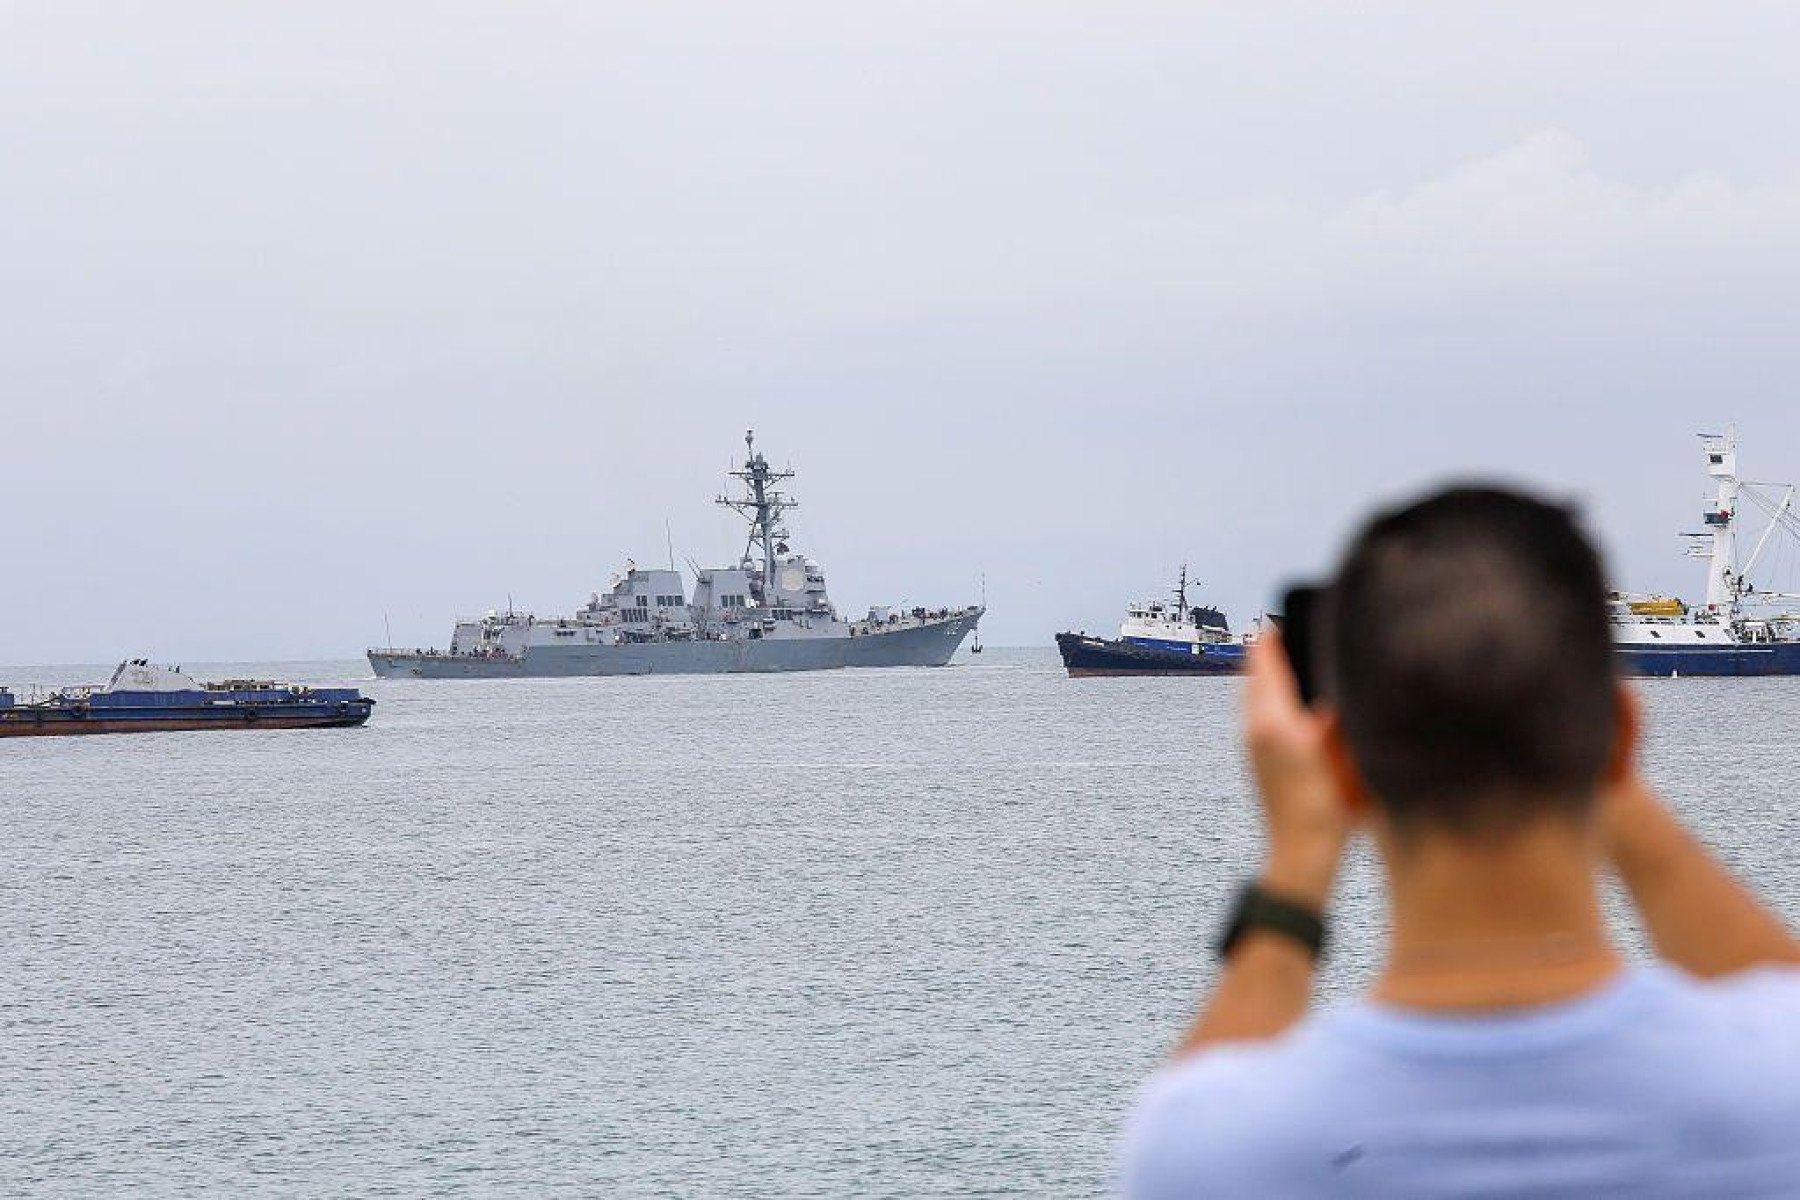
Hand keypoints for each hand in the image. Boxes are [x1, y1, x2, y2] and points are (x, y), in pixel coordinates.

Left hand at [1243, 631, 1351, 907]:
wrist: (1302, 853)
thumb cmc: (1330, 806)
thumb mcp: (1344, 753)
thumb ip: (1338, 714)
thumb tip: (1336, 680)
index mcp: (1275, 720)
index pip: (1267, 661)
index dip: (1274, 635)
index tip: (1282, 614)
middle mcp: (1257, 727)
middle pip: (1254, 673)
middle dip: (1269, 651)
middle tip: (1287, 629)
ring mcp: (1253, 744)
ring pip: (1253, 694)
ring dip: (1267, 674)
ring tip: (1289, 657)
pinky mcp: (1256, 758)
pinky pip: (1257, 712)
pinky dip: (1269, 695)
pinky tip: (1292, 699)